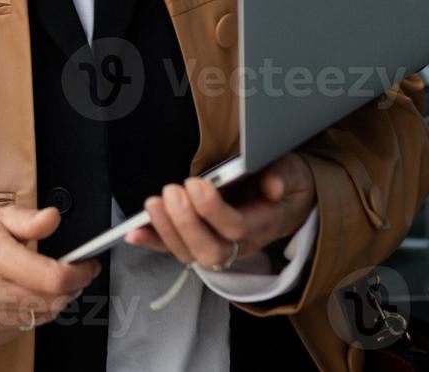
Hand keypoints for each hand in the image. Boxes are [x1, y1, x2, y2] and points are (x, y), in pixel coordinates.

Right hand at [0, 205, 99, 348]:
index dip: (79, 274)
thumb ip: (30, 219)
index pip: (51, 277)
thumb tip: (53, 218)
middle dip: (71, 288)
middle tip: (72, 273)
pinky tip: (24, 296)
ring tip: (45, 282)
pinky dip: (33, 314)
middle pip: (50, 302)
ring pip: (40, 317)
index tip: (89, 266)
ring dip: (53, 301)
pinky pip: (24, 329)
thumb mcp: (0, 216)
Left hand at [127, 154, 315, 268]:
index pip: (235, 229)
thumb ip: (285, 177)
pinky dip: (153, 241)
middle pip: (209, 250)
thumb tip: (272, 185)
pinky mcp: (200, 241)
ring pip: (189, 253)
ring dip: (166, 230)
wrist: (290, 202)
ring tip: (153, 203)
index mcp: (263, 226)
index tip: (197, 184)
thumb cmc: (288, 185)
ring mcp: (218, 246)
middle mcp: (239, 244)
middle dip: (185, 223)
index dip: (213, 211)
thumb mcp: (295, 175)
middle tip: (172, 192)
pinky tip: (133, 231)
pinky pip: (174, 248)